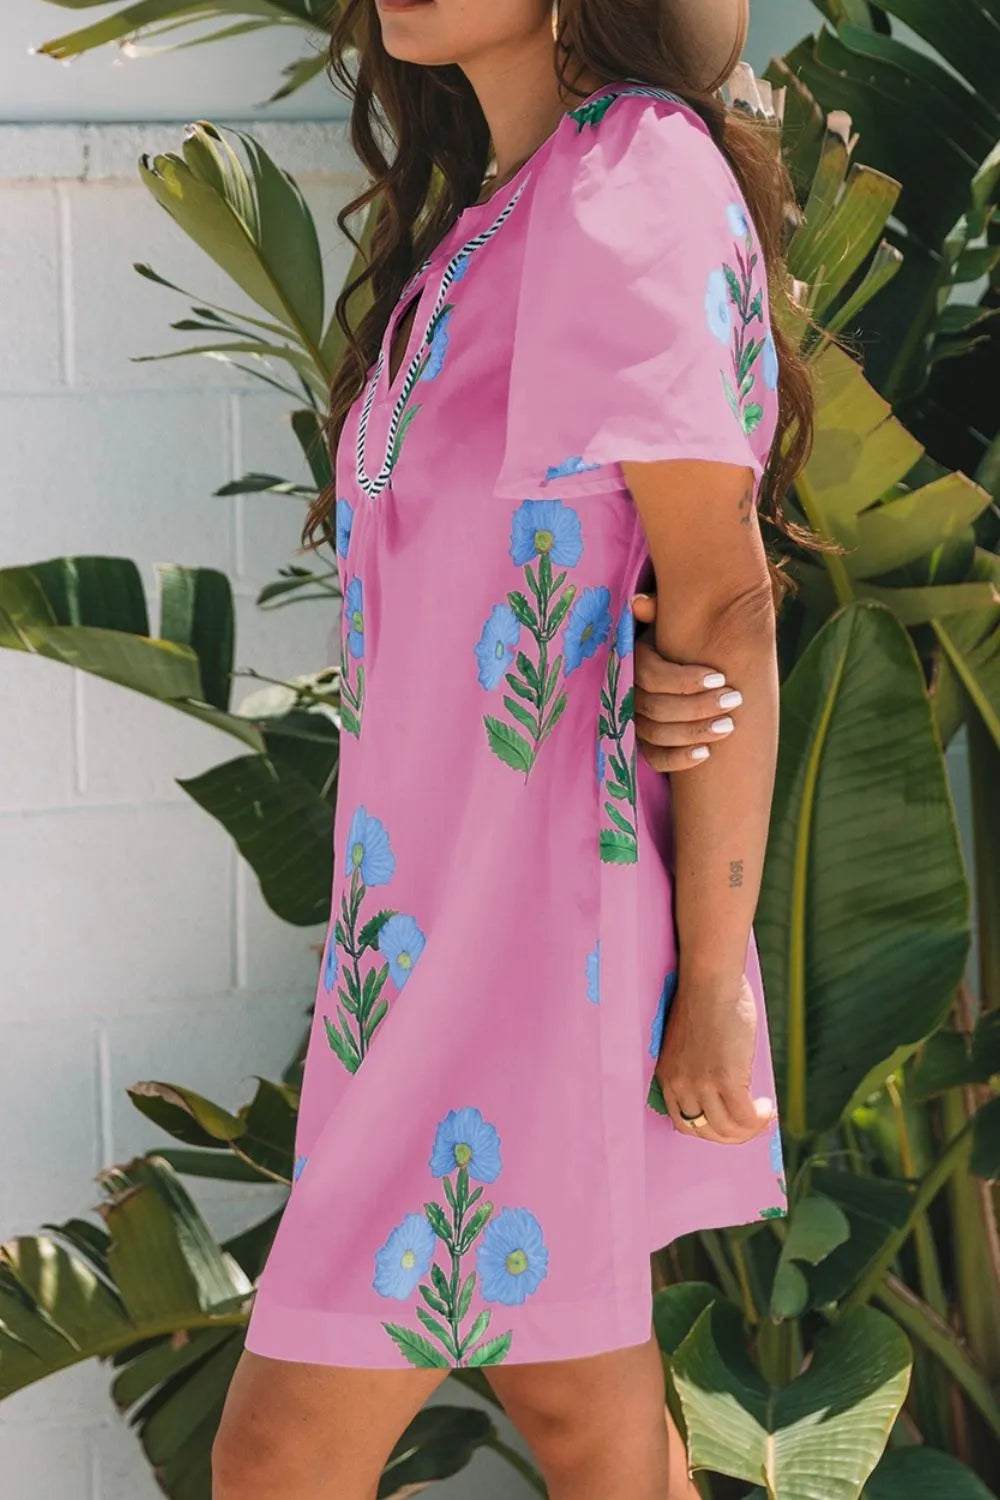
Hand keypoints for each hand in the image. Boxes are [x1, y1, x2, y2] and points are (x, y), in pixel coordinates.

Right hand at [632, 592, 741, 771]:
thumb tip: (641, 603)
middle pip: (655, 707)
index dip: (684, 680)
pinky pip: (654, 758)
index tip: (719, 677)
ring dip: (694, 732)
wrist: (685, 664)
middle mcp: (627, 692)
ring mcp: (632, 720)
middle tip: (735, 700)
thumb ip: (660, 611)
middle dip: (699, 706)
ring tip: (729, 725)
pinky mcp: (643, 744)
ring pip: (655, 734)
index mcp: (632, 660)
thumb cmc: (679, 639)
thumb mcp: (670, 623)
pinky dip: (678, 759)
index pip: (650, 676)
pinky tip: (706, 753)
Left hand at [654, 974, 774, 1144]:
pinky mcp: (726, 1079)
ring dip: (749, 1129)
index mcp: (668, 1077)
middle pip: (706, 1132)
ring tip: (762, 1116)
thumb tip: (725, 1092)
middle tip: (751, 1125)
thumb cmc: (704, 1002)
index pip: (684, 1124)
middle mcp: (681, 1086)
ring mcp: (702, 1084)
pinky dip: (760, 1119)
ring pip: (727, 1129)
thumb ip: (699, 1069)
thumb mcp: (689, 1045)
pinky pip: (745, 1116)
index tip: (729, 1124)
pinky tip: (768, 1109)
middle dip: (731, 1136)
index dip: (710, 1130)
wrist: (709, 980)